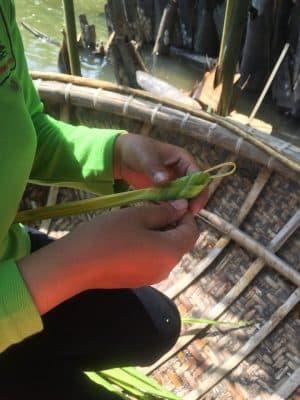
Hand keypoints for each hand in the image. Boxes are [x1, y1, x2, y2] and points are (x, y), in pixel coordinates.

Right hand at [18, 203, 197, 314]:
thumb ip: (164, 211)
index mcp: (171, 251)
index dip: (185, 214)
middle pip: (179, 242)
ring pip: (165, 251)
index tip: (168, 201)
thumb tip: (182, 207)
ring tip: (137, 221)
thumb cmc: (108, 235)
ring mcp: (152, 277)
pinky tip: (128, 238)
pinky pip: (152, 260)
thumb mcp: (138, 215)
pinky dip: (148, 247)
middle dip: (171, 223)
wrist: (75, 265)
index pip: (192, 231)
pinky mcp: (138, 281)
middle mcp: (167, 268)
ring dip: (158, 234)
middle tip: (149, 207)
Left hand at [113, 134, 207, 213]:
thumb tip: (166, 181)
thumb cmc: (137, 149)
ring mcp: (174, 184)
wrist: (122, 155)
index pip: (198, 177)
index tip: (193, 207)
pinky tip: (165, 221)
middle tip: (184, 219)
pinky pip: (171, 204)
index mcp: (184, 160)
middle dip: (191, 204)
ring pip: (183, 199)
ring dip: (181, 210)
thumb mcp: (145, 157)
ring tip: (174, 222)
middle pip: (194, 191)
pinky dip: (170, 212)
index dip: (199, 192)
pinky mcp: (164, 192)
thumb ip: (155, 169)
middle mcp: (182, 173)